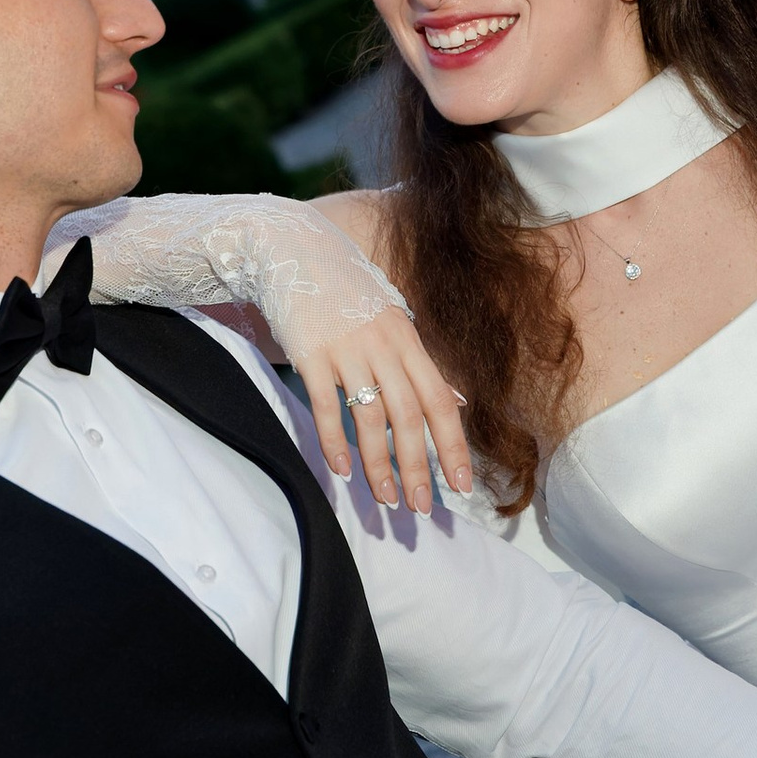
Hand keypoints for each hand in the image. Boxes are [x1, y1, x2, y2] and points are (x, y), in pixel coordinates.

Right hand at [57, 193, 473, 509]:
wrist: (293, 249)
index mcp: (408, 339)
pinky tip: (341, 470)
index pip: (440, 400)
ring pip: (370, 419)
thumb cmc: (347, 291)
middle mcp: (383, 346)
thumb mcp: (392, 320)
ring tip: (385, 500)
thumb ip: (421, 363)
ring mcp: (346, 349)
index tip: (462, 485)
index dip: (453, 445)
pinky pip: (326, 406)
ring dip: (379, 465)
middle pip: (409, 417)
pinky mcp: (311, 354)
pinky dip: (334, 442)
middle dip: (419, 467)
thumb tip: (457, 400)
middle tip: (422, 508)